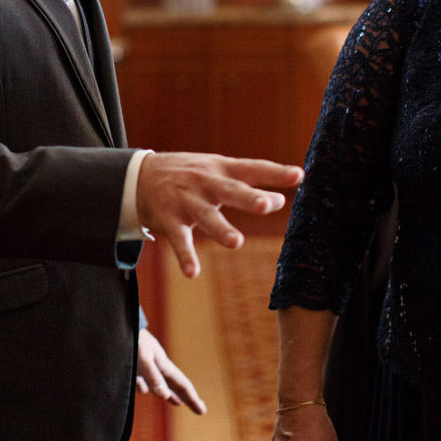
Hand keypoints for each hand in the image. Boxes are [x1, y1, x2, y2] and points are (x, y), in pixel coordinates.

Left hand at [135, 327, 205, 413]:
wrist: (114, 324)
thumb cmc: (130, 338)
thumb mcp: (142, 358)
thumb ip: (153, 377)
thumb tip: (165, 396)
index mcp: (162, 363)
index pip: (181, 384)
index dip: (192, 398)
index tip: (203, 411)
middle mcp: (156, 365)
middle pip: (174, 385)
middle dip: (186, 398)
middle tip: (200, 410)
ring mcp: (144, 365)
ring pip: (158, 384)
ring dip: (168, 393)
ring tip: (177, 402)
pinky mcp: (132, 365)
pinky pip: (141, 381)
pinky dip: (145, 387)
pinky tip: (143, 389)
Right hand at [136, 152, 301, 277]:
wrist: (141, 175)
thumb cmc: (191, 174)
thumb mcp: (216, 170)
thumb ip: (246, 185)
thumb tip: (281, 201)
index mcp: (222, 169)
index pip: (252, 168)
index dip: (275, 173)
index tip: (299, 175)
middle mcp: (206, 183)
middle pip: (230, 191)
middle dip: (248, 198)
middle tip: (267, 205)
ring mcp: (187, 201)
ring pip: (206, 216)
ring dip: (221, 229)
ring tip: (235, 242)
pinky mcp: (170, 220)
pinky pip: (179, 240)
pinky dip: (185, 256)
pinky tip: (192, 272)